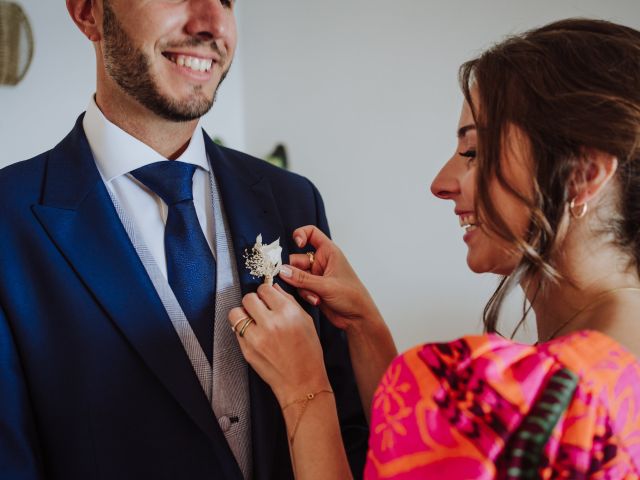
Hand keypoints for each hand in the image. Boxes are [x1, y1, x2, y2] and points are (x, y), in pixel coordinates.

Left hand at [228, 284, 330, 405]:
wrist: (302, 382)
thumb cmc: (308, 353)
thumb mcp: (306, 321)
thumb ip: (289, 301)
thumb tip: (274, 287)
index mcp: (288, 312)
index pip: (265, 289)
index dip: (266, 292)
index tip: (267, 297)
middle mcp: (271, 323)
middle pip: (248, 298)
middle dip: (254, 301)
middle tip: (260, 309)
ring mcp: (256, 337)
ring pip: (236, 313)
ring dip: (243, 314)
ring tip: (253, 320)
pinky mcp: (247, 350)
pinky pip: (237, 331)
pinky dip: (243, 330)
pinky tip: (254, 335)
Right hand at [279, 225, 382, 331]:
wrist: (357, 317)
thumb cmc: (352, 296)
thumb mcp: (326, 285)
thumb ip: (302, 278)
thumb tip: (282, 271)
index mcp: (329, 252)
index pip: (312, 233)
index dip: (301, 234)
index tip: (297, 244)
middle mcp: (321, 262)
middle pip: (297, 259)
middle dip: (295, 272)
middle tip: (296, 282)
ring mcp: (316, 276)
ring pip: (296, 276)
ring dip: (302, 287)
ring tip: (315, 296)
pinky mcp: (313, 289)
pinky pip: (300, 288)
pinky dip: (305, 294)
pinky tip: (316, 301)